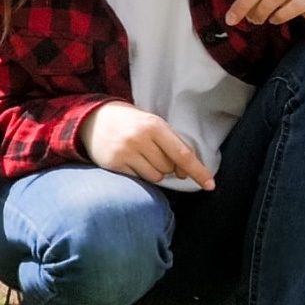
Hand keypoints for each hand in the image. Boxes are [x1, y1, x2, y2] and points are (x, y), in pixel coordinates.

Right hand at [81, 102, 214, 189]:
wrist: (93, 119)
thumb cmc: (131, 123)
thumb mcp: (153, 124)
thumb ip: (171, 144)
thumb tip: (185, 172)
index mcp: (154, 126)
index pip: (182, 154)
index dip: (198, 171)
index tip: (210, 185)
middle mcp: (140, 139)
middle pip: (169, 168)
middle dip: (168, 166)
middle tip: (156, 154)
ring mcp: (126, 152)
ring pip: (156, 176)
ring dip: (155, 172)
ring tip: (143, 158)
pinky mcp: (115, 164)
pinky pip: (139, 179)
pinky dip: (140, 174)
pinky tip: (132, 161)